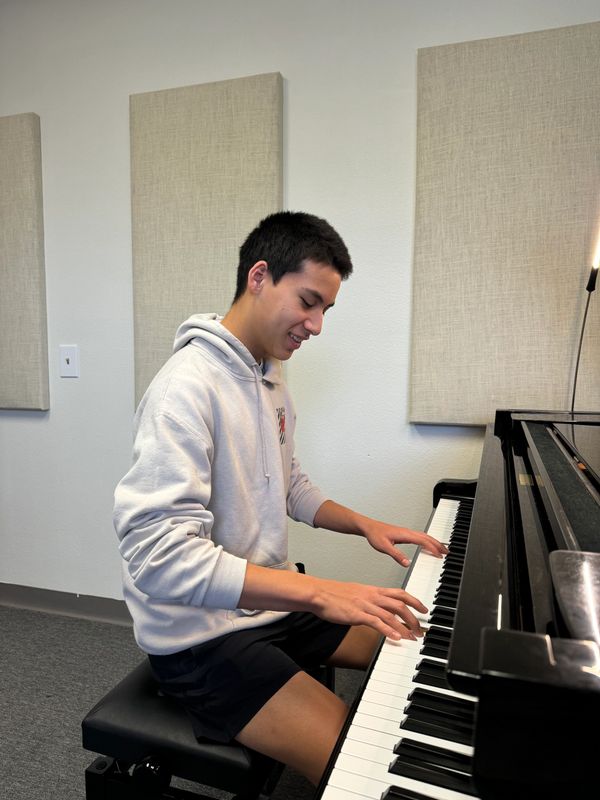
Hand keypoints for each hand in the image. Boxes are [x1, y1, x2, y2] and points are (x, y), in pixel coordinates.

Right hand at [313, 577, 427, 640]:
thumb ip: (369, 600)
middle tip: (421, 629)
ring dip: (405, 627)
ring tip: (412, 637)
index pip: (399, 593)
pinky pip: (376, 622)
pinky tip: (395, 637)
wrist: (319, 593)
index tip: (423, 609)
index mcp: (373, 590)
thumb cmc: (334, 594)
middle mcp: (372, 596)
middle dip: (414, 618)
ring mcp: (365, 605)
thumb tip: (378, 609)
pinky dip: (388, 630)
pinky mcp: (357, 614)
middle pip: (400, 604)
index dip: (414, 601)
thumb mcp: (356, 594)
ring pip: (391, 614)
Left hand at [362, 519, 447, 567]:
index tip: (439, 555)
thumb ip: (396, 555)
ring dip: (434, 542)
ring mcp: (406, 532)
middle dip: (438, 544)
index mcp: (405, 534)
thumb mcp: (384, 547)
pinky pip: (419, 537)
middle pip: (427, 537)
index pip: (423, 541)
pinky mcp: (404, 534)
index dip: (432, 548)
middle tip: (447, 552)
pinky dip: (427, 541)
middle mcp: (407, 532)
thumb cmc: (375, 535)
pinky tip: (427, 547)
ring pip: (424, 536)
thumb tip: (407, 563)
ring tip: (441, 550)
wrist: (369, 527)